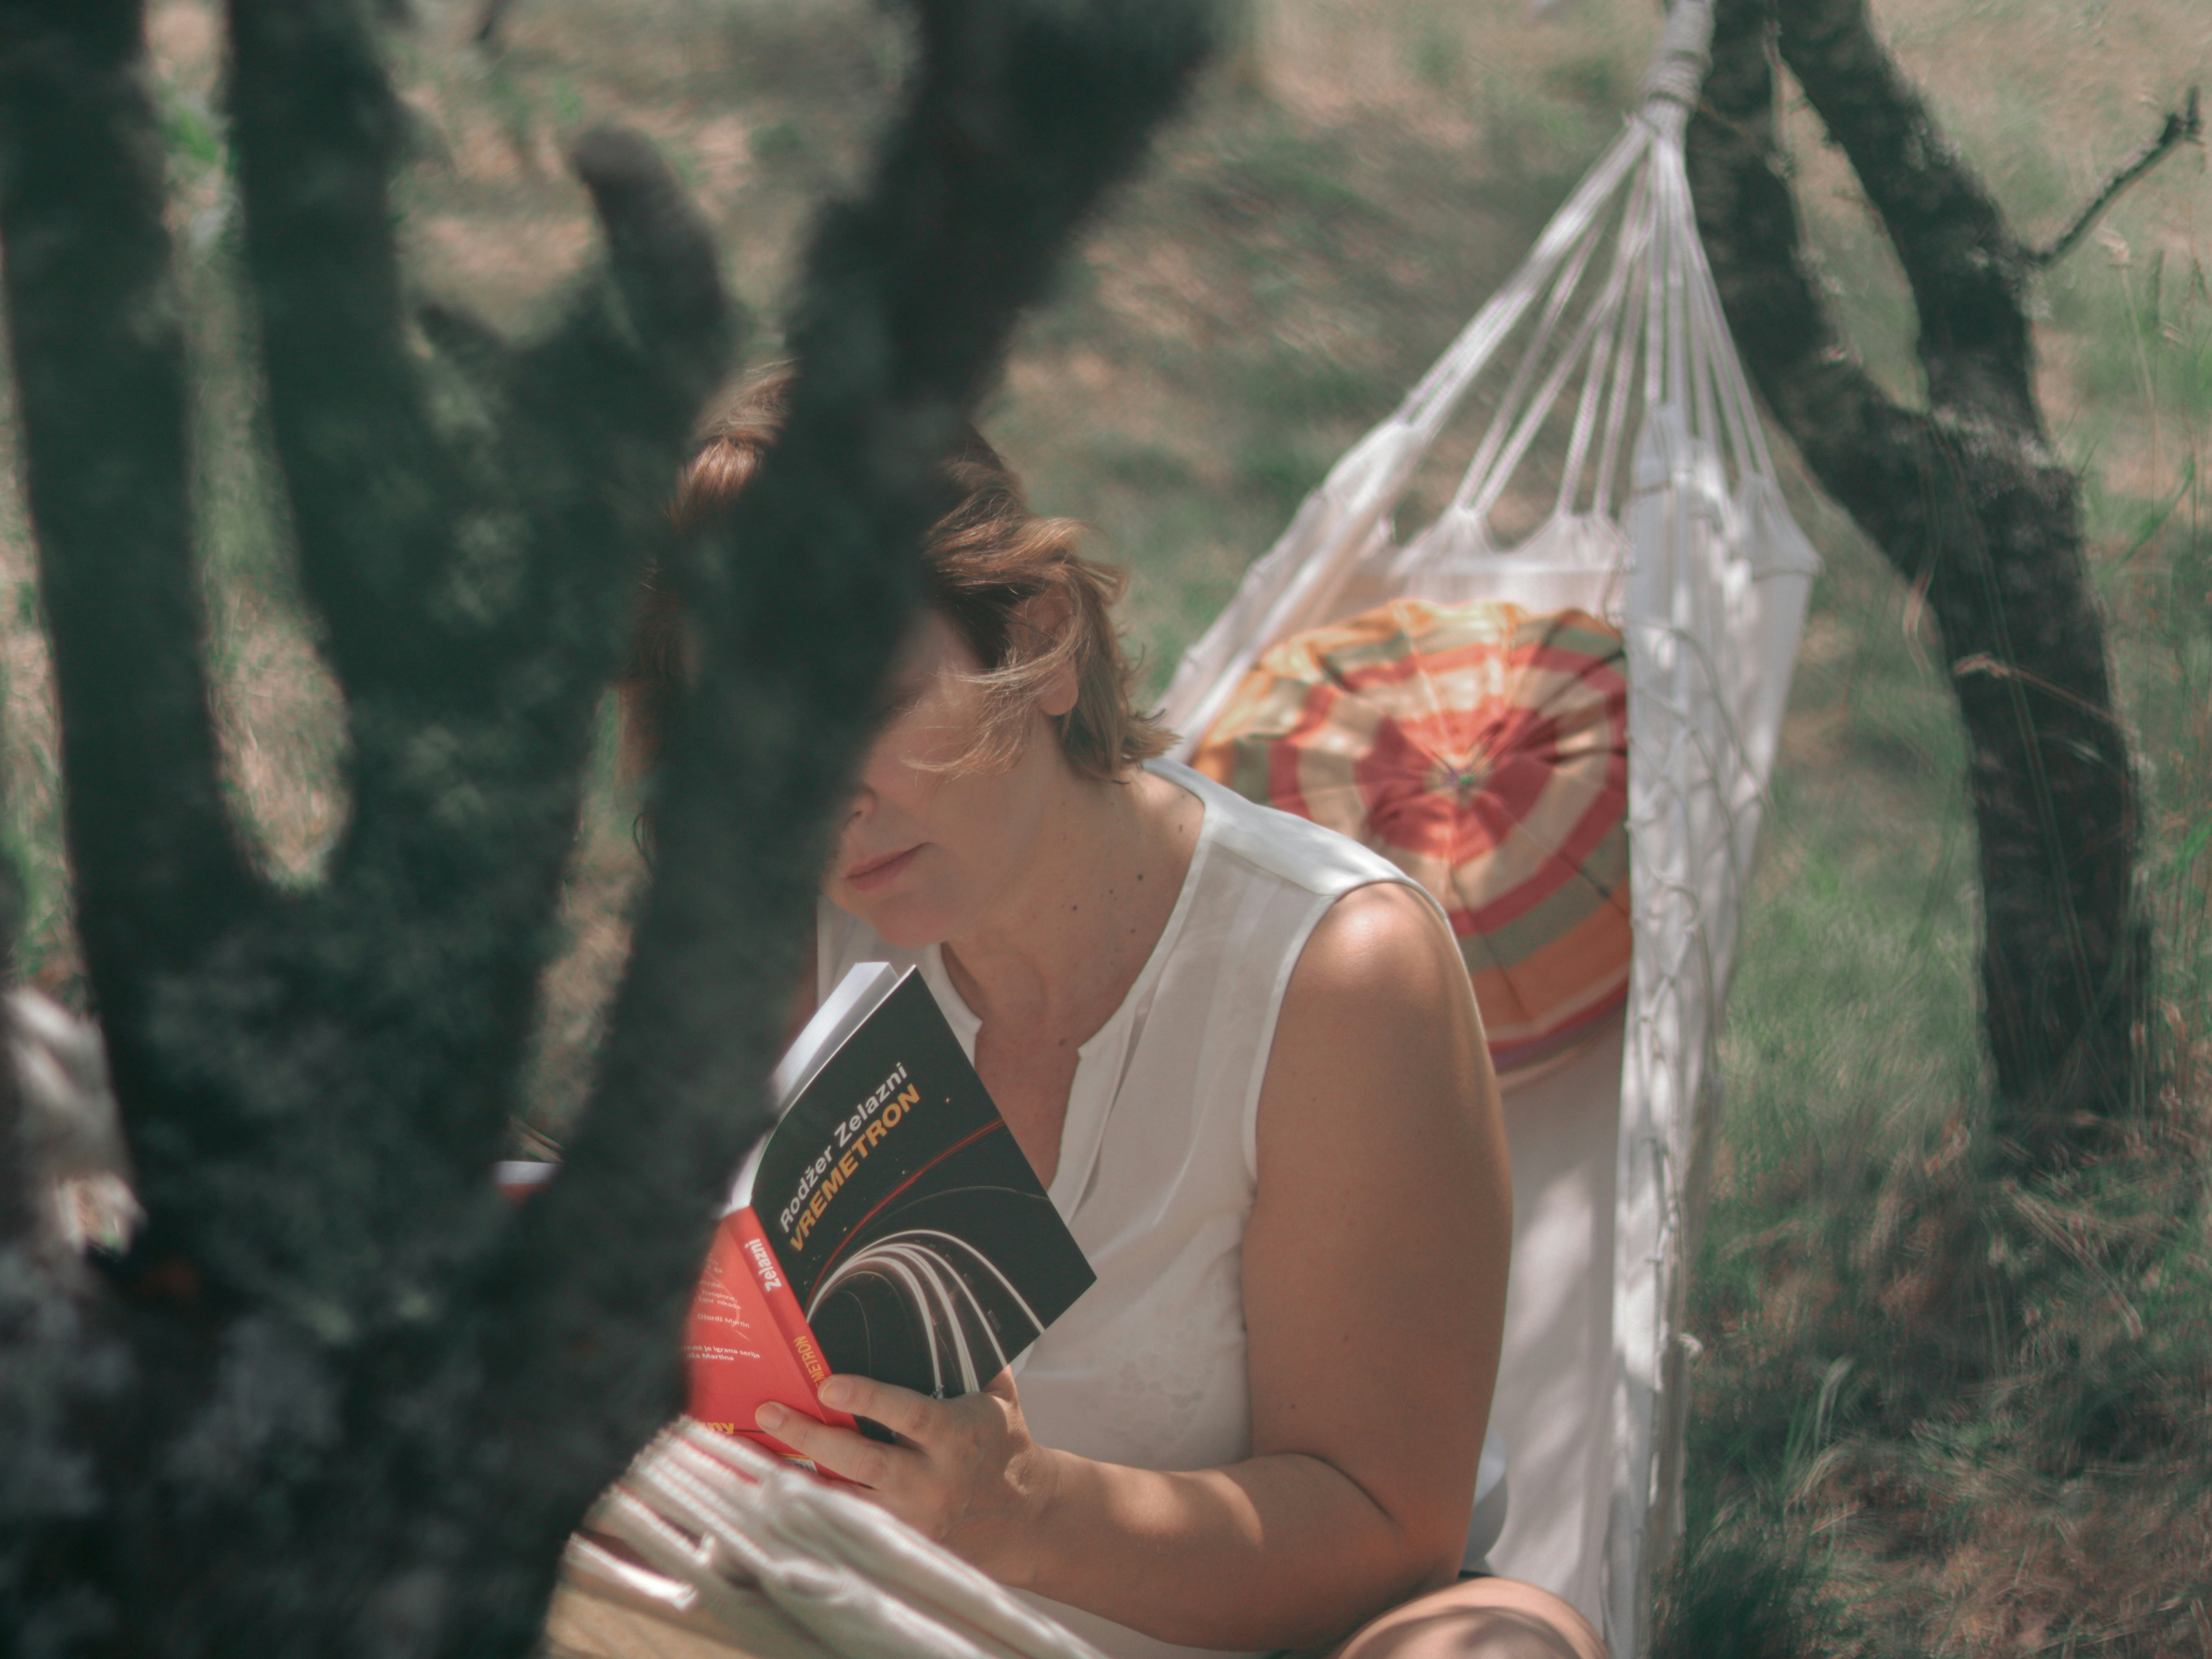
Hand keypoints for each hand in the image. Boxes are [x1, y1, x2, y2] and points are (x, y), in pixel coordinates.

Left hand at [757, 1369, 1059, 1581]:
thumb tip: (951, 1303)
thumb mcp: (1000, 1397)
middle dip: (813, 1437)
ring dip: (801, 1475)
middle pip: (864, 1461)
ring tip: (759, 1453)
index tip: (828, 1383)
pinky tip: (781, 1490)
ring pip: (847, 1499)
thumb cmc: (1004, 1444)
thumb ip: (974, 1357)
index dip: (868, 1399)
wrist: (1026, 1517)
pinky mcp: (901, 1540)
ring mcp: (913, 1516)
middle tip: (772, 1413)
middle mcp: (931, 1481)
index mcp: (956, 1437)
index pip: (908, 1416)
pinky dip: (815, 1507)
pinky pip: (850, 1524)